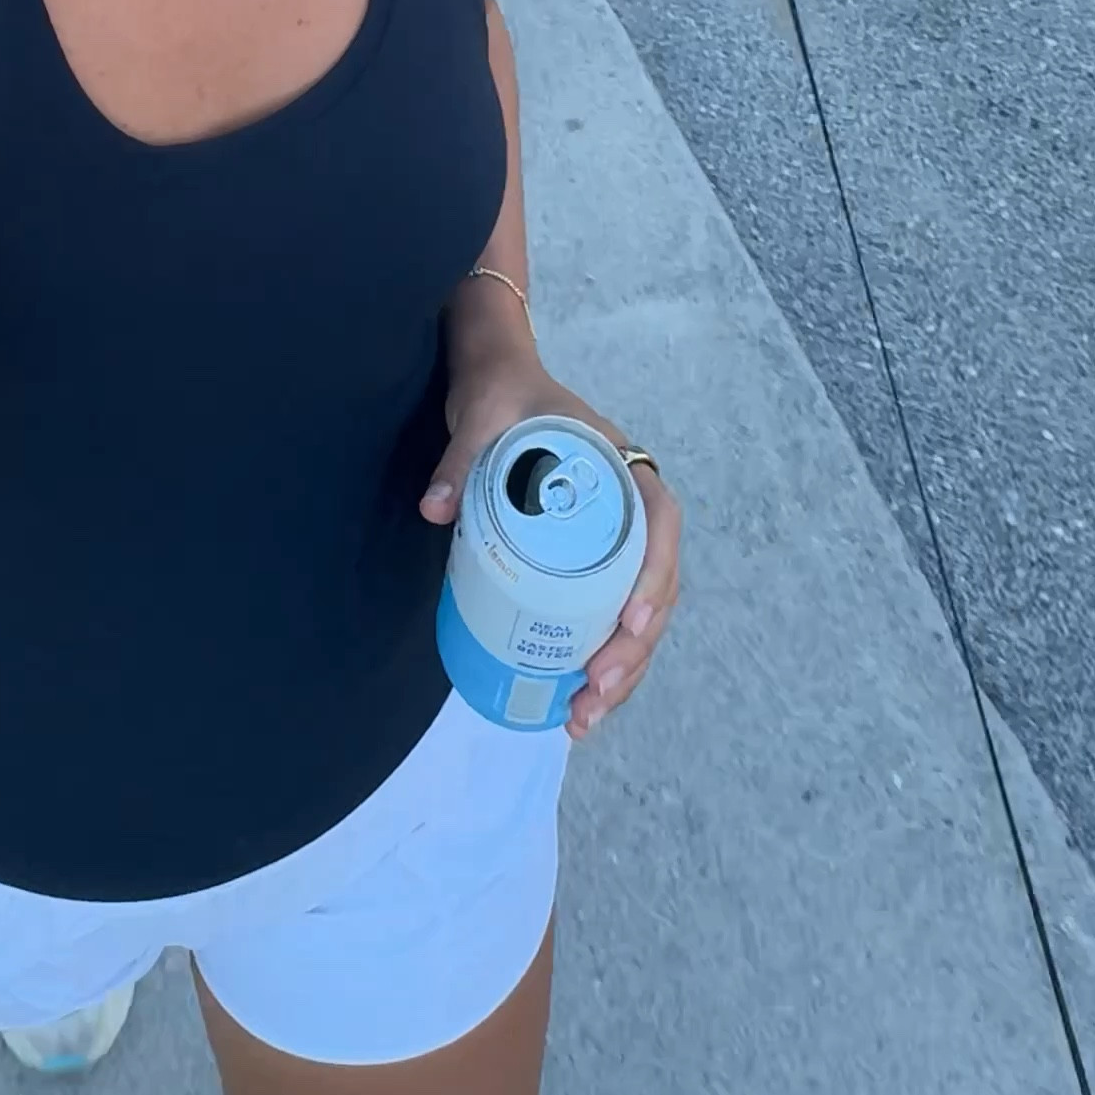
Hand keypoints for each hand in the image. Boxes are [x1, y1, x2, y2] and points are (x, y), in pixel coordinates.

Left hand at [421, 350, 682, 743]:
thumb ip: (462, 456)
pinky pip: (610, 614)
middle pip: (656, 585)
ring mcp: (614, 539)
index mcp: (623, 467)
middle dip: (633, 650)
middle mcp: (631, 507)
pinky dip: (600, 659)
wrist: (499, 377)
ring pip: (640, 613)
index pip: (660, 523)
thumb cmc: (505, 392)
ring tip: (584, 717)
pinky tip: (574, 698)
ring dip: (622, 670)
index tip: (631, 622)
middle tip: (593, 694)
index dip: (655, 576)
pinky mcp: (590, 560)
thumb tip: (433, 509)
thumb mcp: (483, 414)